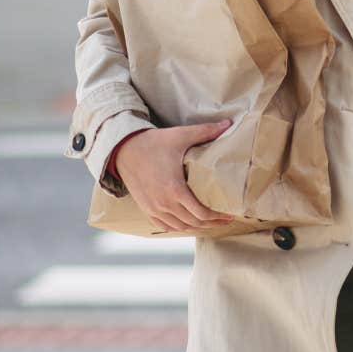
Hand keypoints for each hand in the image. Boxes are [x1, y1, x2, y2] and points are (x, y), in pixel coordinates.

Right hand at [113, 120, 238, 232]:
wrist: (123, 150)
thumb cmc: (152, 143)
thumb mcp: (180, 136)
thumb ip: (205, 132)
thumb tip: (227, 123)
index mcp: (175, 189)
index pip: (201, 213)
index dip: (218, 217)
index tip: (229, 214)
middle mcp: (164, 203)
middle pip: (193, 223)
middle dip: (212, 223)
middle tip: (225, 219)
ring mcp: (154, 208)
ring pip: (180, 227)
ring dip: (196, 227)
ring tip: (209, 222)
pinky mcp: (146, 208)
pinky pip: (164, 226)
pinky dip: (178, 227)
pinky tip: (187, 223)